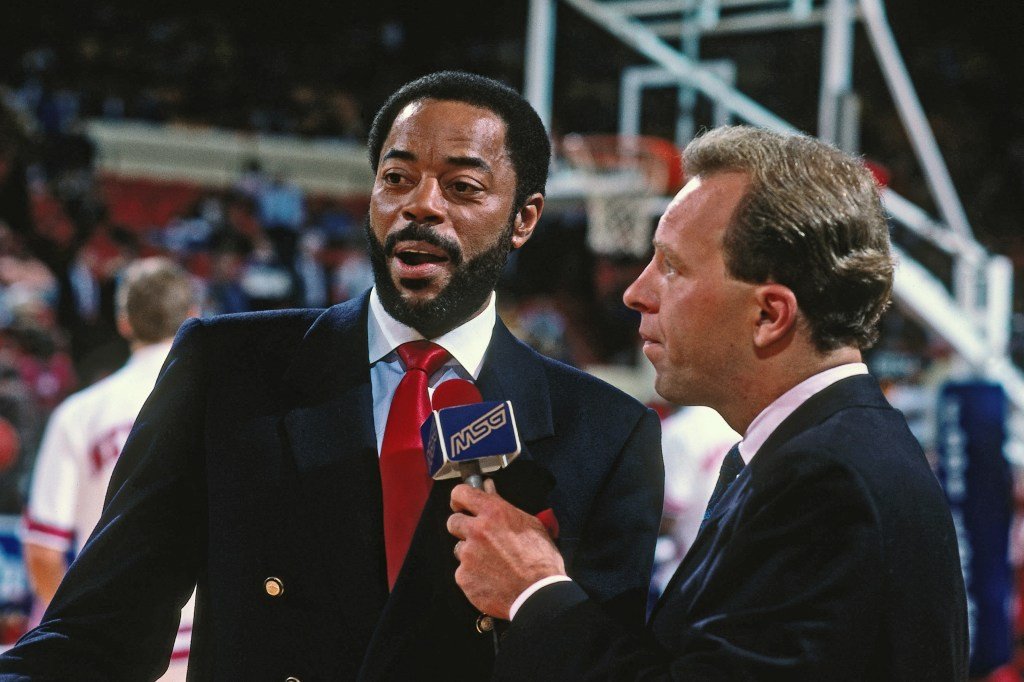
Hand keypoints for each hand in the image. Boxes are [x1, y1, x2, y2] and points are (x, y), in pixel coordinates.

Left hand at [448, 479, 565, 619]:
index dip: (460, 498)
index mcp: (493, 513)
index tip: (461, 504)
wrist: (538, 594)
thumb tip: (489, 489)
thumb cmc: (540, 560)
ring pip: (459, 549)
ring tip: (492, 564)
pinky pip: (463, 572)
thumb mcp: (529, 524)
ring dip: (471, 554)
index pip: (461, 493)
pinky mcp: (463, 577)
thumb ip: (503, 505)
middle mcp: (477, 531)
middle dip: (463, 528)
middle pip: (453, 522)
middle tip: (479, 538)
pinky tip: (491, 579)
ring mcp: (467, 555)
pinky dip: (473, 576)